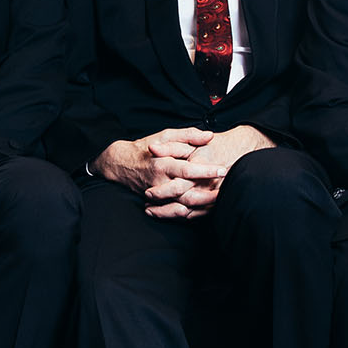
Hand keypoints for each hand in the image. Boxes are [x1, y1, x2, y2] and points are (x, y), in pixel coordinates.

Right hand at [95, 128, 215, 207]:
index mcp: (163, 164)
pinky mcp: (158, 202)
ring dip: (202, 205)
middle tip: (226, 189)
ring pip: (183, 207)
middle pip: (187, 194)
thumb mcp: (165, 136)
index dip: (206, 171)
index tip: (222, 169)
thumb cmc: (145, 147)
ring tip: (220, 199)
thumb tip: (209, 136)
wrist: (121, 164)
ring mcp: (159, 195)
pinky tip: (205, 208)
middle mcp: (160, 183)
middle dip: (208, 194)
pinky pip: (175, 212)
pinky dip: (191, 212)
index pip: (187, 170)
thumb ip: (188, 135)